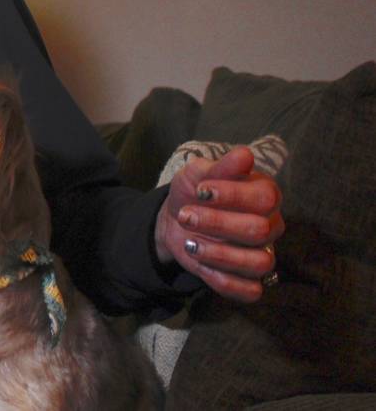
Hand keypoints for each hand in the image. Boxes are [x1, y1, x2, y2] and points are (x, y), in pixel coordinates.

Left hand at [154, 146, 284, 301]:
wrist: (177, 218)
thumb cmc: (195, 191)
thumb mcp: (199, 173)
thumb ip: (221, 166)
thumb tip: (244, 155)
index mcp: (264, 195)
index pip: (265, 197)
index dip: (234, 195)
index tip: (201, 190)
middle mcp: (270, 225)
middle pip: (259, 230)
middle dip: (217, 223)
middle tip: (186, 216)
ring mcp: (261, 253)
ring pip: (259, 263)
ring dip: (219, 254)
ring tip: (190, 243)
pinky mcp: (247, 279)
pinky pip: (250, 291)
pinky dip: (224, 281)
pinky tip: (200, 265)